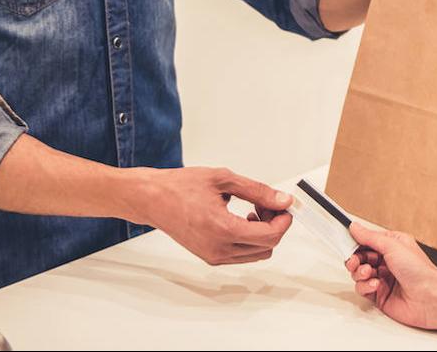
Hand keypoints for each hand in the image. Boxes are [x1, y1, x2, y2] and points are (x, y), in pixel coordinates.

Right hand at [133, 166, 293, 264]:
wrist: (153, 199)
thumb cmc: (181, 187)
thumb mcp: (224, 179)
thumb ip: (258, 191)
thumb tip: (282, 200)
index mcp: (222, 229)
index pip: (270, 236)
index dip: (283, 220)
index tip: (284, 206)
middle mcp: (218, 249)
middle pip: (267, 247)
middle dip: (275, 225)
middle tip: (267, 204)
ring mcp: (214, 256)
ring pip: (256, 254)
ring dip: (263, 234)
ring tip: (253, 210)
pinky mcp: (210, 257)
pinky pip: (242, 255)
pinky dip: (250, 239)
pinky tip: (242, 219)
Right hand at [345, 222, 436, 329]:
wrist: (429, 297)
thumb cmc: (420, 270)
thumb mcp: (392, 245)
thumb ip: (370, 237)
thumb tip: (355, 227)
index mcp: (393, 246)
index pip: (367, 241)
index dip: (356, 242)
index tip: (344, 241)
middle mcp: (387, 262)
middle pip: (360, 258)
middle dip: (354, 259)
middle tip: (354, 261)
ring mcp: (383, 279)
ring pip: (358, 273)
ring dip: (359, 272)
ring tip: (368, 272)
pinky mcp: (379, 295)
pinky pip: (362, 288)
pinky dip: (365, 286)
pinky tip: (375, 285)